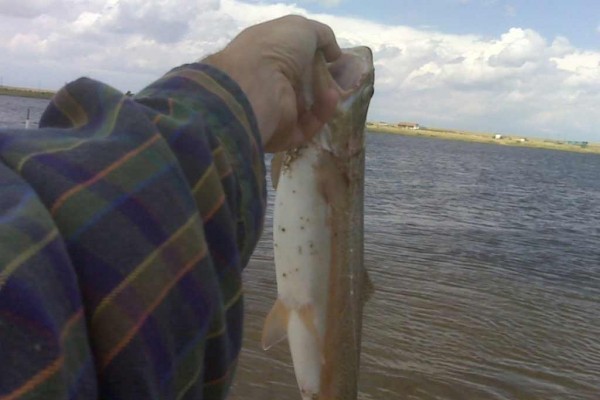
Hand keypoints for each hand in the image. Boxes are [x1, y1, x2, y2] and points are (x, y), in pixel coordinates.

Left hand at [203, 15, 340, 152]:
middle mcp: (267, 83)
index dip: (312, 57)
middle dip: (322, 80)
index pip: (290, 59)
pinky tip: (331, 98)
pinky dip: (322, 112)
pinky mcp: (283, 134)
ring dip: (324, 97)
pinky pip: (308, 126)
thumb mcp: (302, 28)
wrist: (256, 83)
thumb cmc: (274, 49)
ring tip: (335, 87)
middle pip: (299, 85)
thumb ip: (322, 36)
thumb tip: (334, 53)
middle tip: (341, 76)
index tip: (333, 57)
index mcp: (264, 56)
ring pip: (306, 107)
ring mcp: (274, 111)